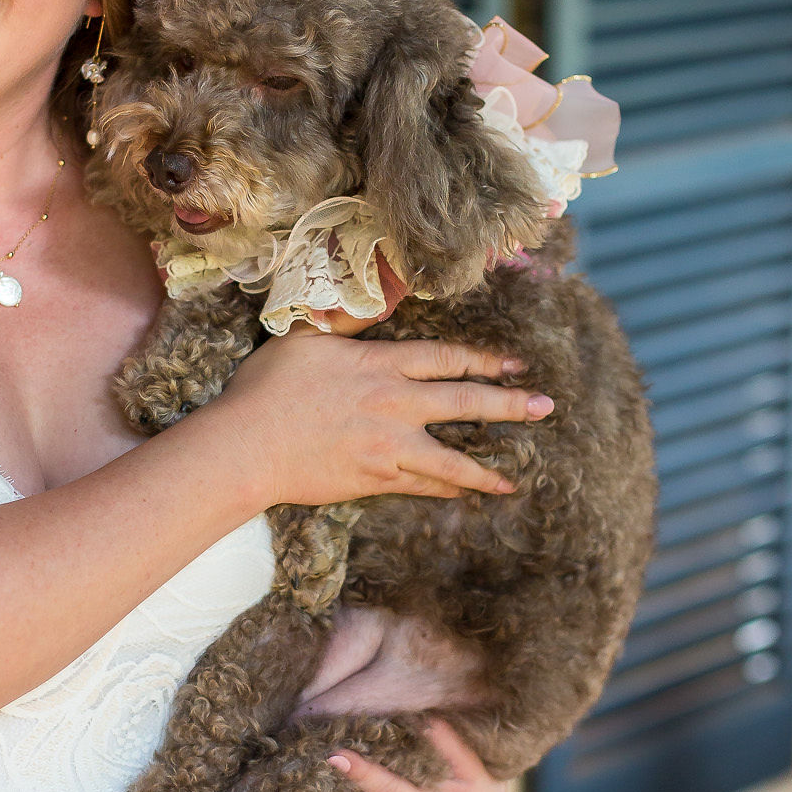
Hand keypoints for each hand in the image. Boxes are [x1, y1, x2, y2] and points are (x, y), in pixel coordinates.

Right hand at [220, 328, 552, 506]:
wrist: (247, 446)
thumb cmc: (267, 389)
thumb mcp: (303, 338)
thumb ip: (345, 322)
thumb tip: (373, 298)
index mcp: (381, 365)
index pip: (447, 359)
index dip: (484, 360)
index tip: (514, 363)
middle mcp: (395, 404)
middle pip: (465, 404)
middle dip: (509, 406)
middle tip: (544, 408)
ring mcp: (388, 447)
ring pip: (452, 459)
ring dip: (486, 469)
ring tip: (513, 481)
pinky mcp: (374, 480)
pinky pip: (422, 485)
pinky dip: (445, 489)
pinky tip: (462, 493)